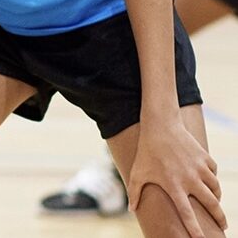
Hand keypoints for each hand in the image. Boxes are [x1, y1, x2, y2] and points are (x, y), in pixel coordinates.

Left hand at [127, 115, 225, 236]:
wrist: (160, 126)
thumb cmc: (146, 152)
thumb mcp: (137, 172)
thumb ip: (134, 193)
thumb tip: (132, 210)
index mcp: (173, 185)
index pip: (187, 213)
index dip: (194, 228)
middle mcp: (190, 179)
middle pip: (211, 204)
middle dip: (220, 218)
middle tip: (223, 226)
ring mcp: (199, 168)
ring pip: (216, 189)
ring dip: (216, 198)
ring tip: (213, 202)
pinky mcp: (205, 158)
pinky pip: (214, 174)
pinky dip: (213, 179)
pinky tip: (208, 181)